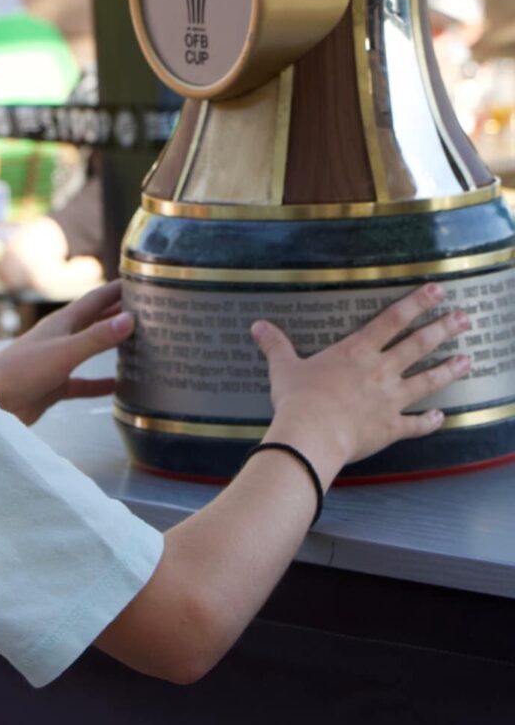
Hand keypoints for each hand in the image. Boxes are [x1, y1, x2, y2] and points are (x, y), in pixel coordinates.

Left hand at [0, 279, 133, 424]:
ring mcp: (57, 361)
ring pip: (91, 349)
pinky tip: (118, 386)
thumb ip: (96, 338)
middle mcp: (61, 338)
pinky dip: (100, 384)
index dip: (117, 289)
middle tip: (149, 310)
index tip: (141, 280)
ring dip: (112, 345)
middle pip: (96, 321)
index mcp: (62, 323)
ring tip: (141, 343)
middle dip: (119, 313)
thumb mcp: (64, 352)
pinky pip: (83, 382)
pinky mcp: (55, 385)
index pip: (95, 299)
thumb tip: (130, 318)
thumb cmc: (21, 372)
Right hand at [252, 282, 470, 484]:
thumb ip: (275, 345)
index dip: (415, 303)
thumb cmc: (298, 399)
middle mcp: (380, 371)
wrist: (312, 433)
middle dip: (443, 329)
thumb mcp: (283, 368)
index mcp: (356, 351)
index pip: (391, 320)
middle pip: (418, 345)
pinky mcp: (390, 427)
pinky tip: (442, 417)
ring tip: (466, 361)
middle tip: (465, 319)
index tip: (437, 291)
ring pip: (426, 381)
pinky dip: (429, 421)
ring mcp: (389, 399)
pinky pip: (416, 424)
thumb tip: (257, 326)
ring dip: (448, 370)